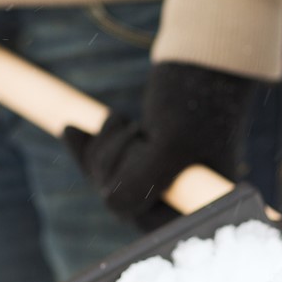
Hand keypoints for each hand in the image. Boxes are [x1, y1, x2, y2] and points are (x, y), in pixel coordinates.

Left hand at [64, 62, 255, 218]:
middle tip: (124, 123)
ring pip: (112, 186)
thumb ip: (143, 181)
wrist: (208, 55)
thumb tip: (111, 205)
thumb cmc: (199, 97)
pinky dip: (90, 150)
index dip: (131, 198)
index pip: (156, 225)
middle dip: (110, 166)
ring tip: (118, 118)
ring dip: (101, 152)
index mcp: (207, 202)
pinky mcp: (150, 164)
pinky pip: (109, 170)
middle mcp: (189, 199)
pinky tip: (73, 130)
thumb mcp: (171, 141)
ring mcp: (167, 183)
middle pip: (127, 207)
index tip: (133, 149)